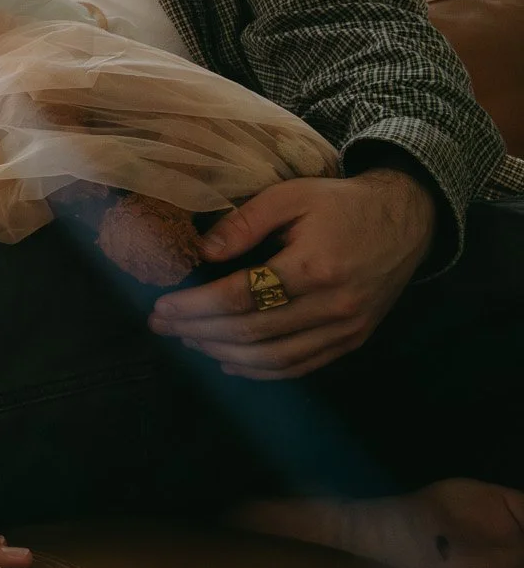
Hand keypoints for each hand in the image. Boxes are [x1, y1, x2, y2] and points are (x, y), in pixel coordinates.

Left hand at [148, 169, 436, 379]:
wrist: (406, 220)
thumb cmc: (341, 204)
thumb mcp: (290, 196)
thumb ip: (243, 223)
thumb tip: (202, 252)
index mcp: (315, 267)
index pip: (241, 297)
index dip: (195, 306)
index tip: (161, 307)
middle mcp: (333, 306)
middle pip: (253, 333)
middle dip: (199, 331)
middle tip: (162, 326)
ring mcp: (346, 328)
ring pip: (274, 358)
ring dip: (223, 354)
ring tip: (189, 339)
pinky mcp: (353, 339)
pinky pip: (301, 365)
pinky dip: (261, 370)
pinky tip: (230, 362)